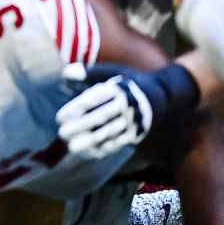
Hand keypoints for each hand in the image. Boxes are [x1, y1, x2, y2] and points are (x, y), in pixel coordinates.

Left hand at [56, 62, 199, 159]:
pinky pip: (120, 141)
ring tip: (72, 147)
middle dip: (80, 127)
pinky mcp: (139, 132)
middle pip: (100, 117)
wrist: (163, 95)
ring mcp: (134, 120)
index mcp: (118, 88)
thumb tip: (65, 73)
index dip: (75, 109)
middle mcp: (127, 104)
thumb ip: (89, 73)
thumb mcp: (113, 72)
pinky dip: (104, 148)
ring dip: (90, 141)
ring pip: (109, 132)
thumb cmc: (130, 81)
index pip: (93, 100)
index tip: (59, 118)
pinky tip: (89, 153)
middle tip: (62, 134)